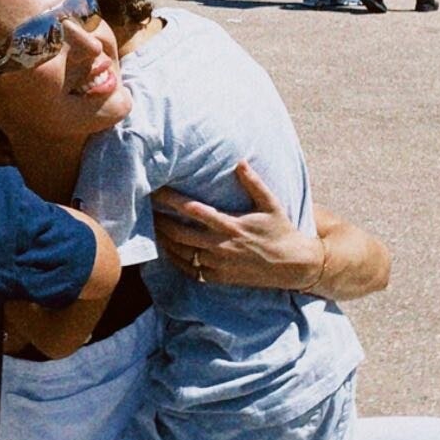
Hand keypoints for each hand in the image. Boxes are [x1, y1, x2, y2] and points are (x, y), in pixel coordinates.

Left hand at [152, 162, 325, 292]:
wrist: (292, 266)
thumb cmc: (280, 231)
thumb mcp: (271, 204)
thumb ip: (254, 183)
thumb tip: (240, 161)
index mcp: (233, 225)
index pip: (195, 210)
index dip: (173, 200)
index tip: (157, 190)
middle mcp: (222, 246)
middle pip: (181, 234)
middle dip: (161, 221)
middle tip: (147, 209)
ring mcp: (219, 265)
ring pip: (182, 254)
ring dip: (165, 240)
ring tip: (152, 227)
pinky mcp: (219, 278)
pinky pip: (190, 271)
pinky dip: (176, 260)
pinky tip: (168, 249)